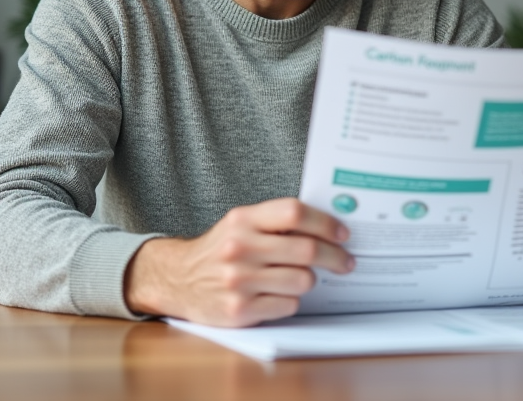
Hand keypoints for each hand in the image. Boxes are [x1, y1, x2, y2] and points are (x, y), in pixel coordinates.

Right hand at [123, 198, 354, 326]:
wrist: (178, 279)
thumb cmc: (219, 250)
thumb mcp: (240, 224)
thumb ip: (275, 221)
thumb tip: (327, 225)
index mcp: (243, 220)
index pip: (294, 213)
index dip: (325, 222)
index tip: (342, 233)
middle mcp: (239, 248)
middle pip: (306, 250)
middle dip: (335, 257)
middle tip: (345, 261)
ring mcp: (238, 281)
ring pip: (302, 280)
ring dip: (308, 280)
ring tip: (300, 277)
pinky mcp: (239, 310)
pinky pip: (288, 305)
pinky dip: (290, 300)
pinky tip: (278, 294)